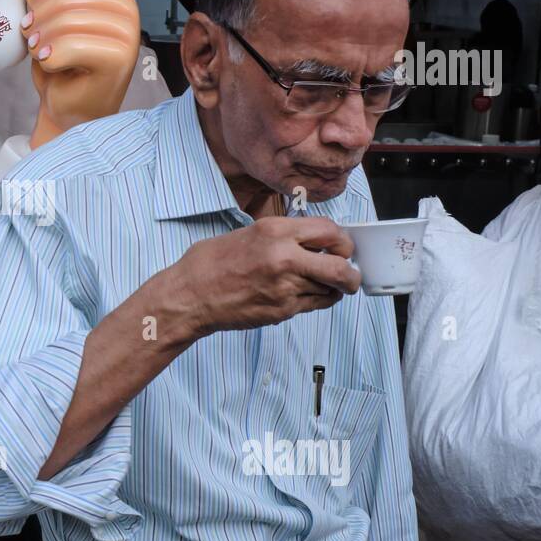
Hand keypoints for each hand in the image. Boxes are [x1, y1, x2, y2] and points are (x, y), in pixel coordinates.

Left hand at [21, 0, 140, 146]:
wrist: (73, 108)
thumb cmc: (66, 65)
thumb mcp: (57, 21)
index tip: (30, 4)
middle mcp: (128, 11)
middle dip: (39, 15)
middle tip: (30, 34)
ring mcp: (128, 36)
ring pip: (68, 22)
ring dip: (42, 37)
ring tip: (38, 50)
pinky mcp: (120, 60)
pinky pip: (72, 47)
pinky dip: (51, 56)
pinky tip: (48, 63)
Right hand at [171, 216, 360, 334]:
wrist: (189, 295)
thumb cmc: (210, 264)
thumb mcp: (248, 233)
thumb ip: (283, 236)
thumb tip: (313, 240)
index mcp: (274, 230)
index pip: (331, 231)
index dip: (342, 240)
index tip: (341, 246)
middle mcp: (283, 257)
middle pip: (341, 266)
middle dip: (351, 271)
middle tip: (348, 272)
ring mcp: (284, 286)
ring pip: (331, 289)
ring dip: (333, 288)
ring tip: (322, 284)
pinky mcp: (281, 310)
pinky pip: (314, 305)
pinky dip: (316, 301)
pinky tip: (303, 295)